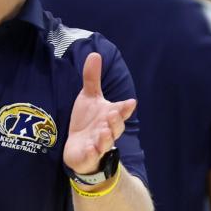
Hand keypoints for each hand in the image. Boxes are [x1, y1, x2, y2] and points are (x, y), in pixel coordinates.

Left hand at [64, 52, 135, 174]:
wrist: (80, 149)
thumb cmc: (88, 122)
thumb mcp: (89, 98)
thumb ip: (92, 78)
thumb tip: (96, 54)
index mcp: (110, 115)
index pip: (121, 111)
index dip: (125, 108)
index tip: (130, 103)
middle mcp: (108, 130)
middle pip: (116, 127)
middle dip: (115, 122)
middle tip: (112, 114)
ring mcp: (99, 144)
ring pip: (105, 143)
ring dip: (105, 138)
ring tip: (103, 131)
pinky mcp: (88, 156)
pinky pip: (91, 156)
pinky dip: (91, 153)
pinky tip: (90, 148)